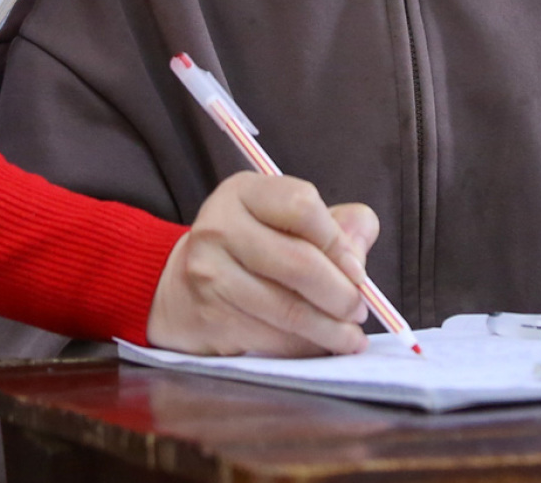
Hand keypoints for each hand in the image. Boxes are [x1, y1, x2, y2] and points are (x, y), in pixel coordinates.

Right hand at [145, 173, 382, 357]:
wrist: (178, 286)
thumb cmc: (247, 248)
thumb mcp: (282, 219)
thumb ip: (333, 224)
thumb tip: (362, 241)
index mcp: (243, 192)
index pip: (302, 206)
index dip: (338, 242)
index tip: (358, 271)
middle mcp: (220, 228)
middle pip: (300, 263)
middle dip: (342, 294)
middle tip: (360, 310)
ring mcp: (210, 275)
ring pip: (289, 310)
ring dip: (331, 330)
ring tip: (350, 336)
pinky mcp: (210, 318)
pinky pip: (273, 340)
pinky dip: (305, 348)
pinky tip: (319, 347)